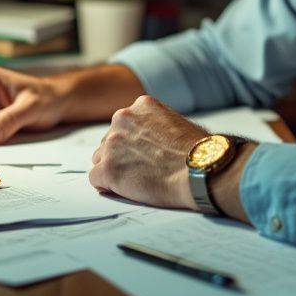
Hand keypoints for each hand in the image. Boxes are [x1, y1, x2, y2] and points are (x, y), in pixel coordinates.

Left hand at [88, 95, 207, 209]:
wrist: (200, 171)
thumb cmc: (198, 152)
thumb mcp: (178, 122)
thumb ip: (157, 126)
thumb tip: (156, 137)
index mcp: (140, 106)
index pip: (124, 126)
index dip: (133, 144)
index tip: (146, 155)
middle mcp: (122, 119)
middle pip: (109, 142)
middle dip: (121, 156)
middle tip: (142, 170)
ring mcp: (112, 144)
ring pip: (100, 159)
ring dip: (114, 170)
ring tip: (139, 180)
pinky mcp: (108, 168)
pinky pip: (96, 179)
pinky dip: (108, 186)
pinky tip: (128, 189)